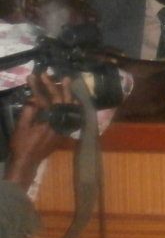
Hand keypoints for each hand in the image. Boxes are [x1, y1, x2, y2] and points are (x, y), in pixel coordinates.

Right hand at [4, 72, 72, 190]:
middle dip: (54, 85)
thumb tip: (34, 98)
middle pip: (60, 99)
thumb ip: (28, 111)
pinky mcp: (64, 130)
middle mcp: (60, 121)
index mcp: (49, 119)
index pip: (44, 99)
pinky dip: (70, 104)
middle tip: (48, 74)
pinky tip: (70, 98)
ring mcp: (64, 126)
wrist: (28, 162)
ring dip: (66, 92)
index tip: (32, 77)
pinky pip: (70, 114)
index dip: (37, 87)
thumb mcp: (21, 127)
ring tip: (65, 80)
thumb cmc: (22, 145)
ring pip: (68, 105)